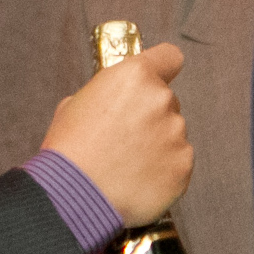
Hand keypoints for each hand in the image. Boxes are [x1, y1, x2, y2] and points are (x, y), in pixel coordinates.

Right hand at [42, 44, 190, 226]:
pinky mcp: (183, 165)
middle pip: (167, 102)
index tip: (156, 80)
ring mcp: (176, 133)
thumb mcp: (75, 104)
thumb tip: (116, 102)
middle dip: (151, 116)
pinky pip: (178, 163)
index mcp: (135, 76)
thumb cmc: (69, 151)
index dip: (162, 69)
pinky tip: (137, 180)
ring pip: (173, 134)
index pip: (169, 57)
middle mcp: (161, 99)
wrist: (75, 196)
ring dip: (157, 145)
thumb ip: (107, 94)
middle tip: (125, 139)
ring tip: (127, 164)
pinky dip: (163, 171)